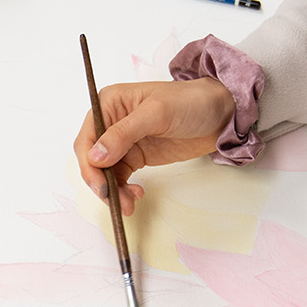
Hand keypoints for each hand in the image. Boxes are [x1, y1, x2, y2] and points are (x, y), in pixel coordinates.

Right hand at [74, 78, 234, 215]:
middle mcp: (111, 122)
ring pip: (105, 173)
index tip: (100, 184)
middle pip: (92, 159)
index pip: (87, 138)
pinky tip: (135, 195)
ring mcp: (123, 141)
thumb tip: (95, 156)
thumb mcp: (156, 114)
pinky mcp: (135, 156)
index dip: (89, 164)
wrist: (219, 115)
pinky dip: (123, 190)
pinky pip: (119, 178)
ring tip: (129, 203)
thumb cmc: (190, 102)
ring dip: (113, 191)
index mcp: (109, 103)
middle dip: (101, 182)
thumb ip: (123, 134)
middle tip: (115, 200)